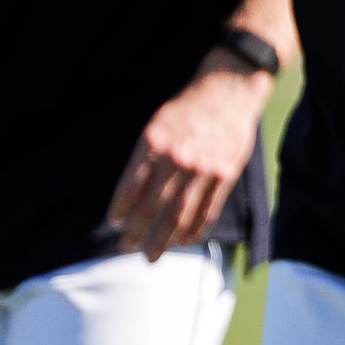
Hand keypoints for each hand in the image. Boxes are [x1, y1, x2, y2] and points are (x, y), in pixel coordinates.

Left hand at [107, 59, 270, 261]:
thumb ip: (146, 156)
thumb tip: (131, 196)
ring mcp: (203, 168)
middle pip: (153, 207)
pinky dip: (194, 230)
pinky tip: (184, 242)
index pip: (131, 186)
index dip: (121, 209)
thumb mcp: (158, 123)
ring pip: (179, 215)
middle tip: (126, 248)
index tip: (115, 225)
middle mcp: (177, 158)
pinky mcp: (225, 174)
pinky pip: (207, 210)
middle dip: (137, 233)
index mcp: (155, 143)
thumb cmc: (188, 107)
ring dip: (163, 240)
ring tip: (151, 256)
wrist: (229, 89)